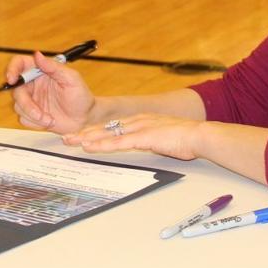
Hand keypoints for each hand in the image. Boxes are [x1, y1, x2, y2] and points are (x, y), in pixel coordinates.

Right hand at [7, 51, 95, 134]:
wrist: (85, 118)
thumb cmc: (81, 96)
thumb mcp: (71, 79)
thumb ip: (53, 67)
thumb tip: (37, 55)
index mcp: (41, 71)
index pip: (20, 64)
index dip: (12, 69)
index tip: (12, 78)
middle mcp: (34, 84)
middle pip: (16, 89)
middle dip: (26, 103)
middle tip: (39, 113)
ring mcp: (32, 100)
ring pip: (18, 106)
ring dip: (33, 115)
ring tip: (50, 119)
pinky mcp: (32, 114)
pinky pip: (23, 118)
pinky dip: (35, 123)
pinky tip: (49, 121)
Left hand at [66, 114, 207, 161]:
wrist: (199, 135)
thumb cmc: (185, 139)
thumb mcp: (162, 137)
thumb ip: (150, 140)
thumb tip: (144, 145)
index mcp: (141, 121)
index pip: (113, 126)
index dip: (95, 130)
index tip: (81, 134)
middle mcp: (137, 121)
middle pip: (105, 127)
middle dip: (85, 132)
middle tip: (67, 137)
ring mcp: (139, 128)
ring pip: (108, 133)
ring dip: (88, 137)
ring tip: (72, 141)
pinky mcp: (143, 137)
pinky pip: (118, 142)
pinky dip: (102, 144)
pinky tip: (91, 146)